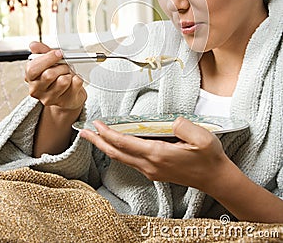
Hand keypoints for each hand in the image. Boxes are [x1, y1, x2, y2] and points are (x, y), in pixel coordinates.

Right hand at [25, 41, 86, 110]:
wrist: (68, 94)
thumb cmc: (57, 76)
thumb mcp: (49, 61)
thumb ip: (42, 52)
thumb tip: (33, 45)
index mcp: (30, 78)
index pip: (32, 68)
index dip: (48, 59)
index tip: (58, 53)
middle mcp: (37, 90)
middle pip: (49, 75)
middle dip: (61, 66)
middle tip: (65, 66)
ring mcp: (50, 98)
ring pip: (63, 80)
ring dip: (69, 73)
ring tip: (68, 74)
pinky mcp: (65, 102)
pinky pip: (76, 84)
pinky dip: (78, 78)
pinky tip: (74, 82)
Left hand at [79, 117, 227, 192]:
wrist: (215, 178)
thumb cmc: (209, 158)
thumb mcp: (202, 138)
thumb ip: (184, 126)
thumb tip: (171, 121)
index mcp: (158, 155)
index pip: (125, 143)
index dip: (108, 133)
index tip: (97, 124)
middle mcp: (150, 165)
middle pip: (117, 153)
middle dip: (98, 142)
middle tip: (84, 132)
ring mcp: (151, 170)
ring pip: (121, 158)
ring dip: (106, 147)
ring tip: (96, 136)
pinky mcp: (154, 171)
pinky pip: (130, 160)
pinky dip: (118, 150)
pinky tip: (117, 144)